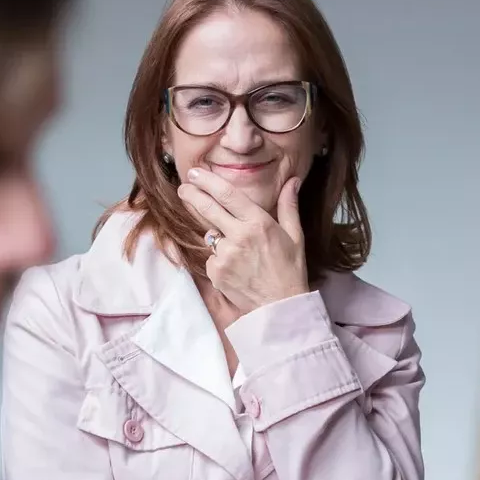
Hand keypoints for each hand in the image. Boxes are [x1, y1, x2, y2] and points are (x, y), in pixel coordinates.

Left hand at [177, 168, 308, 313]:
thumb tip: (293, 181)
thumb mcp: (295, 236)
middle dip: (192, 195)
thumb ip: (289, 206)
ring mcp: (225, 255)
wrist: (280, 307)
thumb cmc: (290, 270)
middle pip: (207, 208)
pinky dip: (219, 258)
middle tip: (184, 188)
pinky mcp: (216, 272)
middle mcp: (239, 236)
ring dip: (216, 235)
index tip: (195, 173)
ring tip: (236, 249)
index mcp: (259, 223)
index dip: (208, 181)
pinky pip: (211, 257)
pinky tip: (236, 267)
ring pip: (210, 235)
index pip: (227, 195)